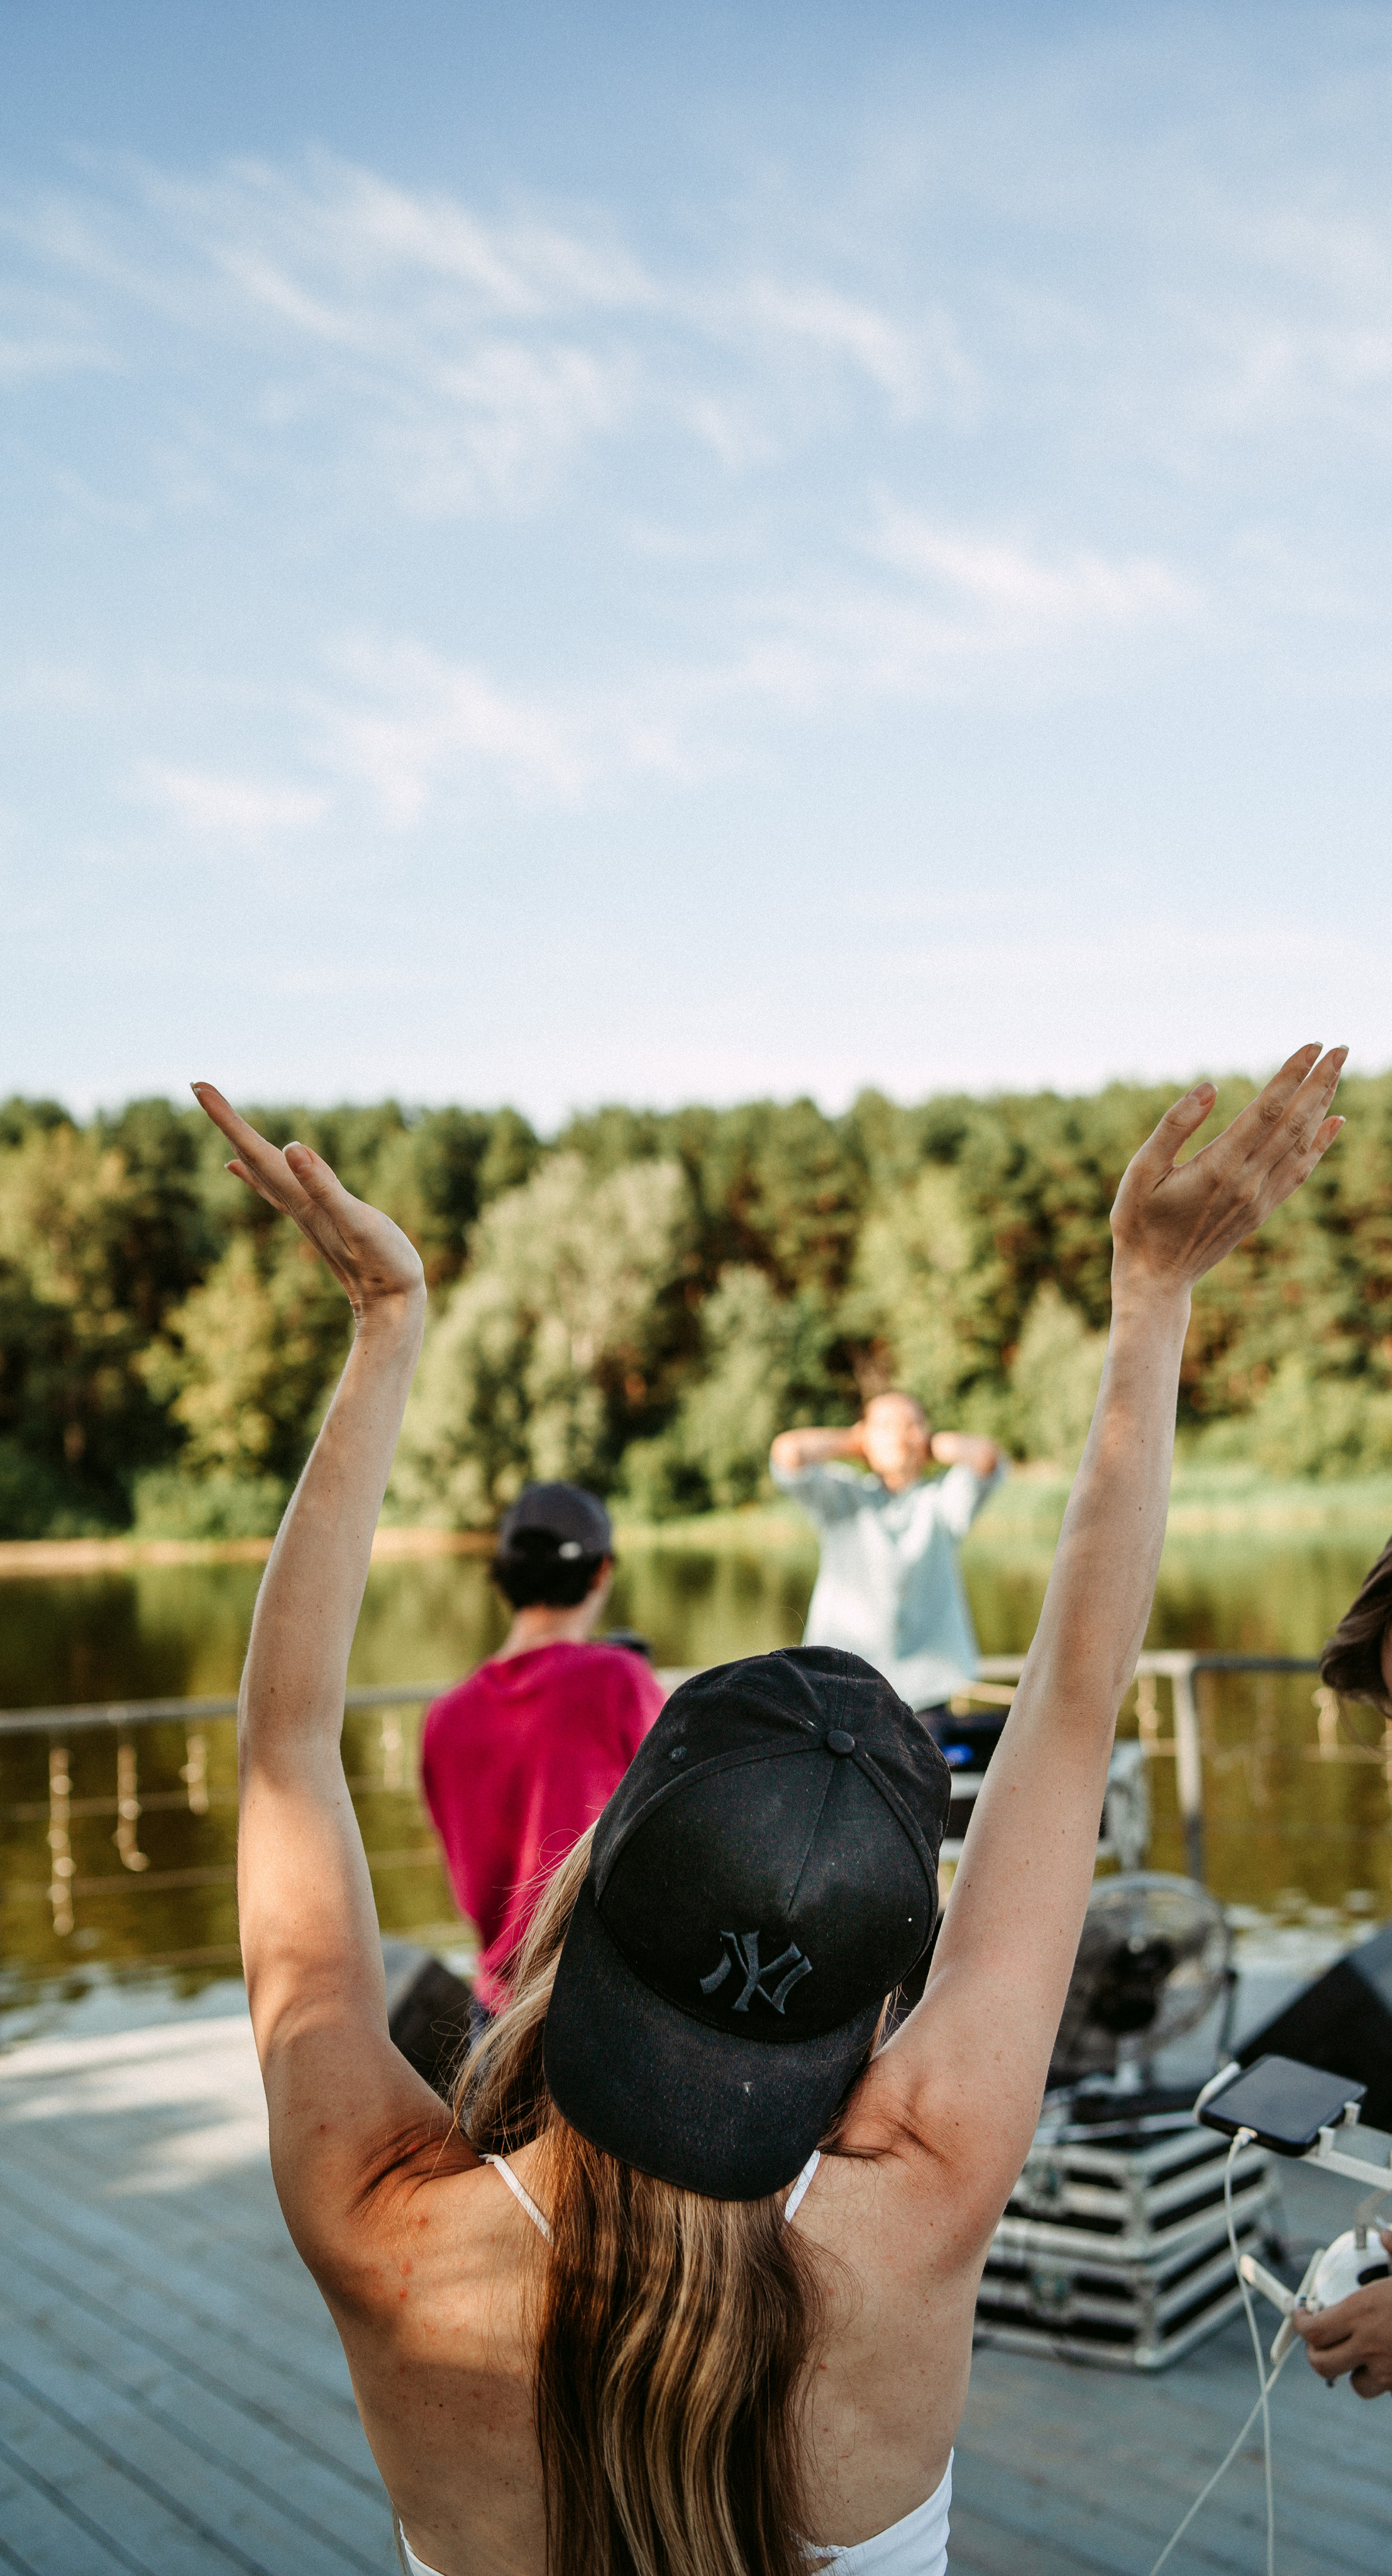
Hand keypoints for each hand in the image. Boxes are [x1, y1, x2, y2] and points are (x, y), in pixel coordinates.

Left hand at [192, 1083, 424, 1322]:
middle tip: (199, 1086)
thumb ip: (324, 1187)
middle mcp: (293, 1202)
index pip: (254, 1150)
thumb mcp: (357, 1222)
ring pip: (260, 1170)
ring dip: (239, 1141)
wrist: (390, 1307)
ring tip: (220, 1119)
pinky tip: (243, 1167)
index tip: (199, 1086)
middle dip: (226, 1120)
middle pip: (250, 1154)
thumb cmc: (382, 1265)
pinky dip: (255, 1171)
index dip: (227, 1118)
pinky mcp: (317, 1219)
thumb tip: (291, 1149)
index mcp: (299, 1197)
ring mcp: (303, 1212)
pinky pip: (274, 1186)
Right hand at [1109, 1043, 1345, 1295]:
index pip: (1267, 1111)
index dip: (1292, 1075)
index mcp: (1218, 1167)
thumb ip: (1173, 1126)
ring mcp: (1259, 1198)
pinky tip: (1334, 1122)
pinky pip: (1300, 1170)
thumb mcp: (1140, 1171)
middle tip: (1341, 1048)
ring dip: (1323, 1105)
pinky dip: (1321, 1144)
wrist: (1157, 1279)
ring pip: (1301, 1144)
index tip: (1313, 1045)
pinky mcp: (1262, 1210)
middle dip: (1319, 1082)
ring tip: (1337, 1072)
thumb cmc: (1140, 1222)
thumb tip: (1209, 1087)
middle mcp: (1248, 1182)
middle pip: (1295, 1123)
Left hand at [1293, 2238, 1391, 2396]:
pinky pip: (1382, 2390)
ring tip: (1357, 2353)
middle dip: (1316, 2354)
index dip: (1300, 2324)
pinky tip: (1385, 2361)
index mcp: (1363, 2312)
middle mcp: (1369, 2344)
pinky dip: (1379, 2379)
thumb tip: (1387, 2236)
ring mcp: (1387, 2370)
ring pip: (1354, 2383)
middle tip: (1321, 2341)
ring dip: (1352, 2370)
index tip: (1302, 2315)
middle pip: (1321, 2364)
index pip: (1313, 2329)